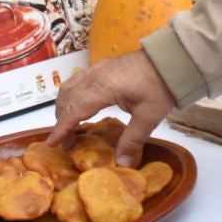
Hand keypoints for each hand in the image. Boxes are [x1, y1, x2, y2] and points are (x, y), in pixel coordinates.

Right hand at [46, 51, 174, 166]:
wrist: (169, 58)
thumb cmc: (159, 86)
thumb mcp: (148, 116)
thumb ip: (132, 140)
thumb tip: (121, 163)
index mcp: (102, 88)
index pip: (74, 110)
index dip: (61, 128)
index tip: (52, 143)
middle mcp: (93, 77)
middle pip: (66, 99)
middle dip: (61, 121)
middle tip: (66, 142)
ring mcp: (95, 70)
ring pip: (68, 88)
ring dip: (63, 107)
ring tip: (69, 126)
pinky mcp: (100, 68)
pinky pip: (76, 82)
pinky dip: (70, 97)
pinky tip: (78, 107)